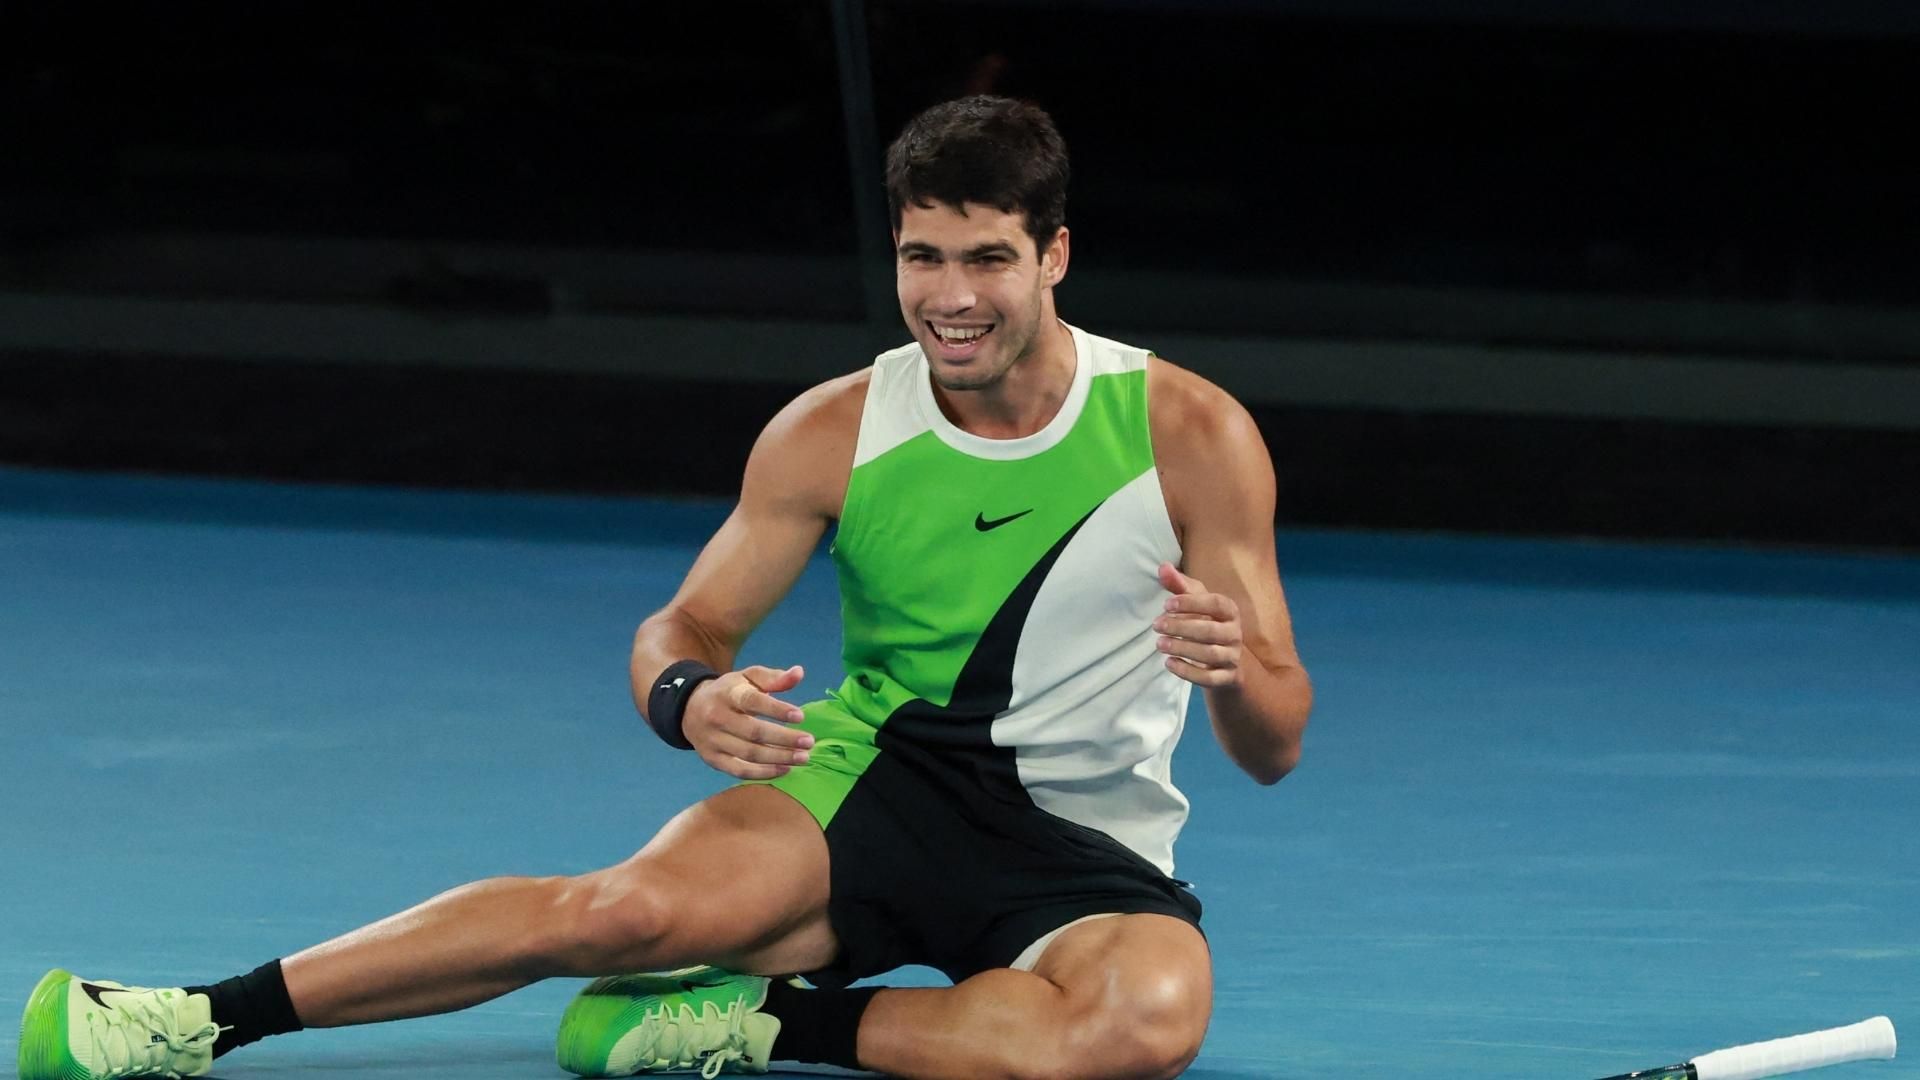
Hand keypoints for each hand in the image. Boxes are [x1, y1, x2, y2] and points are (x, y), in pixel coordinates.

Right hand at [681, 664, 815, 779]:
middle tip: (809, 742)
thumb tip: (799, 673)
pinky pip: (739, 770)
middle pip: (753, 732)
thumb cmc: (729, 692)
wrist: (690, 709)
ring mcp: (713, 741)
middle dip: (784, 739)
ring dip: (779, 758)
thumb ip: (774, 677)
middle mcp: (717, 717)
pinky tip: (785, 769)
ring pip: (748, 754)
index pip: (752, 701)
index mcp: (728, 693)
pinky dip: (763, 773)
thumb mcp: (748, 678)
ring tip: (803, 758)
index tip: (800, 716)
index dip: (776, 710)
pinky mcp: (713, 759)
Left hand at [1154, 562, 1244, 687]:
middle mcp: (1235, 634)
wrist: (1228, 663)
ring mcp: (1232, 657)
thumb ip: (1180, 586)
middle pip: (1210, 631)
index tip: (1166, 604)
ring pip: (1209, 655)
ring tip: (1159, 644)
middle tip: (1156, 625)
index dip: (1192, 603)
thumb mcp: (1197, 603)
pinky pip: (1209, 678)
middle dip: (1181, 627)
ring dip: (1183, 648)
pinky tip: (1169, 663)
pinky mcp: (1227, 678)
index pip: (1216, 604)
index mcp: (1230, 611)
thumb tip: (1162, 567)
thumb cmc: (1208, 624)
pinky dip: (1188, 672)